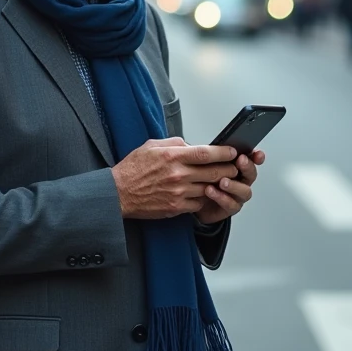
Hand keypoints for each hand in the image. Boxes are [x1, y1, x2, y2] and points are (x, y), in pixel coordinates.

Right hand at [111, 138, 238, 219]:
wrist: (118, 194)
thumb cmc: (132, 169)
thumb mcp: (151, 146)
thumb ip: (175, 143)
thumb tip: (192, 145)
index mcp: (172, 157)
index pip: (206, 153)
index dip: (224, 153)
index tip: (232, 152)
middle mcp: (178, 175)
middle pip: (214, 172)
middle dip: (228, 169)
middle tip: (234, 167)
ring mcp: (178, 193)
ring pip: (209, 189)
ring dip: (218, 185)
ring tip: (222, 181)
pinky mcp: (176, 207)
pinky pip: (199, 203)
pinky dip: (204, 198)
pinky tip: (203, 193)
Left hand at [195, 150, 263, 225]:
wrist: (193, 201)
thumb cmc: (201, 178)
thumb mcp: (203, 162)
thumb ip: (210, 153)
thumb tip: (211, 144)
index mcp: (237, 166)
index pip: (251, 159)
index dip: (257, 156)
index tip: (257, 154)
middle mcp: (240, 180)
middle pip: (251, 174)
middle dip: (247, 167)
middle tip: (240, 161)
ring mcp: (237, 195)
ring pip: (244, 191)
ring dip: (234, 185)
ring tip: (222, 181)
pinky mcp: (230, 207)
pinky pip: (231, 204)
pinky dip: (222, 198)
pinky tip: (211, 191)